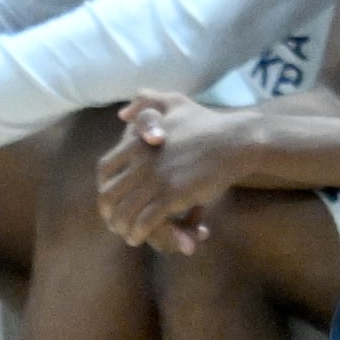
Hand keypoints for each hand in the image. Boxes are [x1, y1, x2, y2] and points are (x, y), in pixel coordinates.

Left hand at [96, 91, 246, 251]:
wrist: (235, 140)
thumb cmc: (207, 123)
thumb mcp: (175, 102)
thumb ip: (147, 102)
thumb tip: (122, 114)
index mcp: (137, 142)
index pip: (105, 169)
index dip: (104, 188)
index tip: (111, 199)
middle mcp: (142, 161)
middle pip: (110, 195)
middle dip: (110, 214)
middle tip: (117, 224)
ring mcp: (157, 178)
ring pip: (125, 212)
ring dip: (123, 227)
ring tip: (129, 235)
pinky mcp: (173, 194)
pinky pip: (146, 221)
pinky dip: (139, 233)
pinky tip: (140, 237)